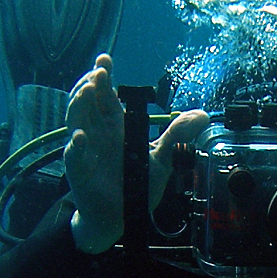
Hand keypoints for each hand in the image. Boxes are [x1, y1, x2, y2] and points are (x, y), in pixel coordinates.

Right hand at [65, 55, 207, 253]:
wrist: (122, 217)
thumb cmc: (137, 185)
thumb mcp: (162, 158)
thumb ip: (178, 135)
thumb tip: (202, 116)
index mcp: (115, 125)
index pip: (105, 94)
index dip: (102, 75)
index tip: (105, 60)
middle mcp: (97, 131)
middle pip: (87, 100)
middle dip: (90, 83)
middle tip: (99, 72)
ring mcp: (86, 149)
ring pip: (76, 119)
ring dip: (79, 103)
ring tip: (88, 90)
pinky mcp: (80, 170)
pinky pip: (74, 156)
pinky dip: (76, 145)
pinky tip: (81, 137)